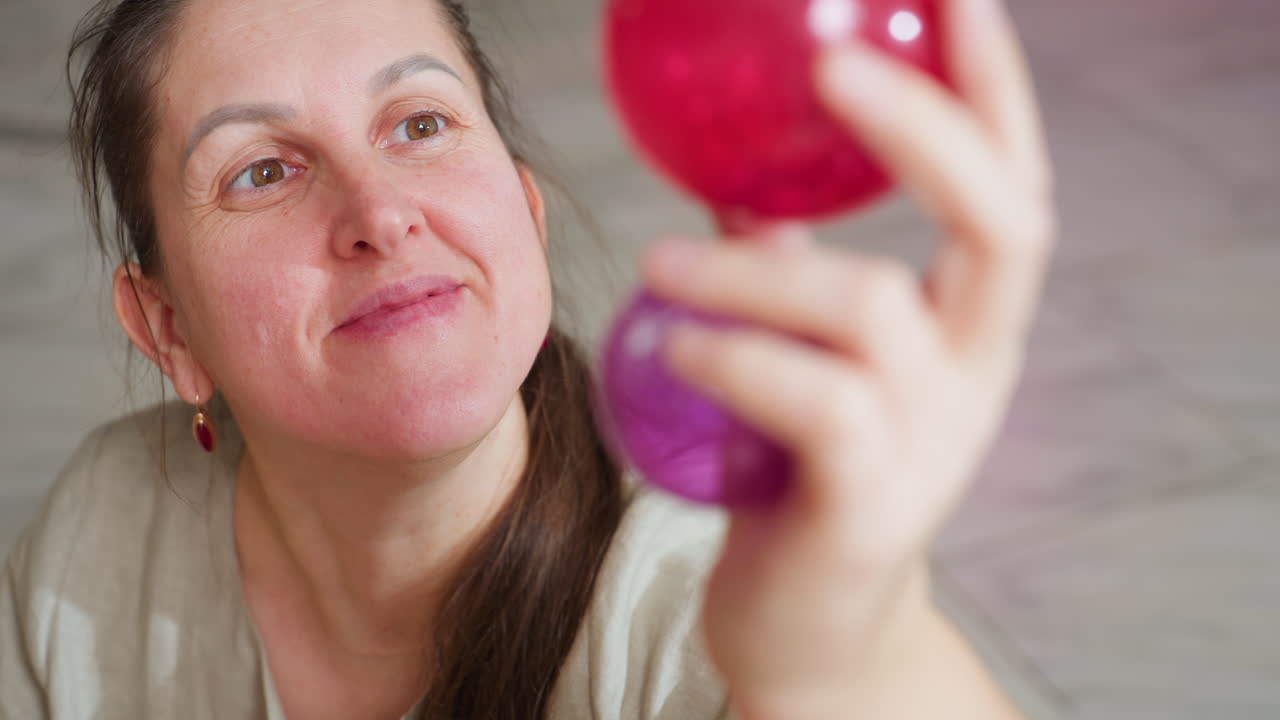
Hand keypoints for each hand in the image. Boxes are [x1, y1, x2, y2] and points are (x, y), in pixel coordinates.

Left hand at [640, 0, 1054, 715]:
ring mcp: (938, 441)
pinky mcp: (876, 503)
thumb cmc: (800, 470)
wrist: (811, 622)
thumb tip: (736, 183)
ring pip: (867, 307)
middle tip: (832, 68)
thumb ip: (790, 268)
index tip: (950, 0)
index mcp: (970, 323)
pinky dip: (729, 353)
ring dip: (748, 270)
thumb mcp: (809, 355)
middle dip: (923, 131)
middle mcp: (979, 372)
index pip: (1011, 184)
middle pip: (1001, 222)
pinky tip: (673, 345)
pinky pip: (808, 398)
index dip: (992, 90)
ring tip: (657, 266)